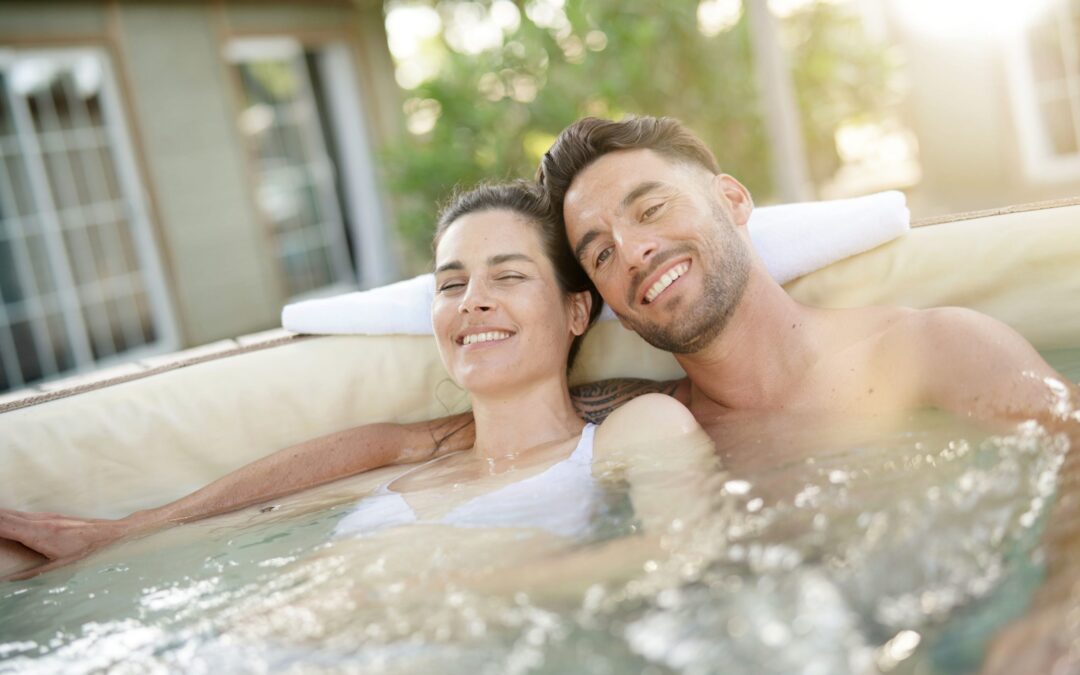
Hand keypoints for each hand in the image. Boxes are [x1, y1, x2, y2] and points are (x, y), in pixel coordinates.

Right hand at [0, 508, 131, 579]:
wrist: (109, 532)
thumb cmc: (86, 550)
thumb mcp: (59, 566)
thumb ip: (32, 574)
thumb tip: (9, 581)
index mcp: (38, 533)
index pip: (5, 525)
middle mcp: (39, 521)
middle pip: (4, 515)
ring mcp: (44, 516)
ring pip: (12, 513)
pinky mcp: (48, 516)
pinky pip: (21, 514)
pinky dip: (6, 515)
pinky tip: (1, 517)